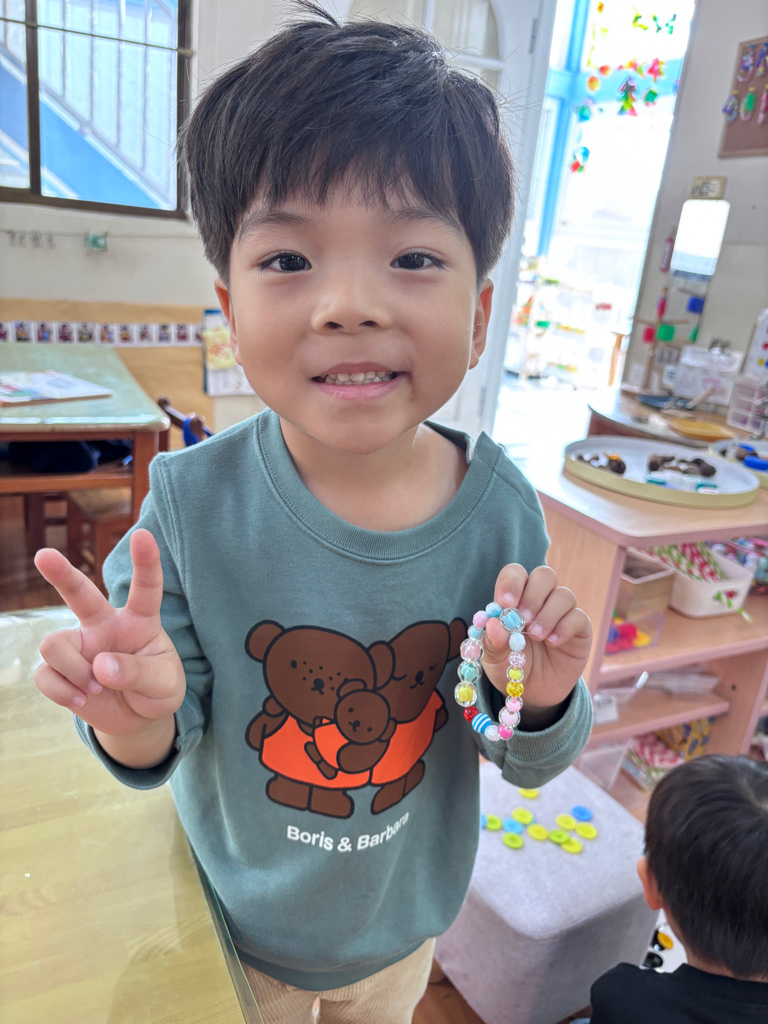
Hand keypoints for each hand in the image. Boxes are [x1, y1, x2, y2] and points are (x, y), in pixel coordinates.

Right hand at [33, 529, 184, 738]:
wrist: (137, 719)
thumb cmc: (156, 689)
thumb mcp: (164, 684)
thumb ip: (138, 672)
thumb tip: (100, 666)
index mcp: (139, 621)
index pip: (145, 588)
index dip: (145, 562)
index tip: (143, 535)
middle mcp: (104, 626)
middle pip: (80, 594)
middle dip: (62, 574)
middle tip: (43, 555)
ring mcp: (80, 646)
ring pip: (55, 644)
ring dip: (74, 672)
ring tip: (95, 688)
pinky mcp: (59, 670)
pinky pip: (45, 674)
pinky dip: (63, 692)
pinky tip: (82, 699)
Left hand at [481, 564, 591, 710]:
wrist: (533, 694)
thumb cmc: (510, 668)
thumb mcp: (494, 659)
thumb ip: (493, 642)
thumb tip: (492, 624)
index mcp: (515, 599)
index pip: (515, 574)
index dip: (511, 582)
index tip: (505, 603)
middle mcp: (540, 600)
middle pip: (544, 575)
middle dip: (533, 595)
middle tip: (523, 620)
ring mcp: (561, 613)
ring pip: (564, 594)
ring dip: (548, 614)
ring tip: (536, 636)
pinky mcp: (580, 630)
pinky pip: (578, 617)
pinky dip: (565, 627)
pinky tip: (553, 642)